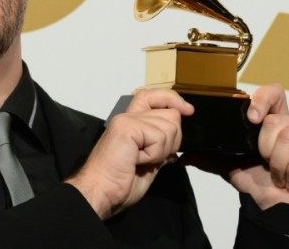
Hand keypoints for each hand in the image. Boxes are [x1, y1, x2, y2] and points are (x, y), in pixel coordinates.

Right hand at [66, 88, 193, 219]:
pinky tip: (136, 161)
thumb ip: (159, 149)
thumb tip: (174, 146)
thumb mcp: (148, 164)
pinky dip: (154, 154)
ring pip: (169, 126)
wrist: (100, 193)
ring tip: (141, 160)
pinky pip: (158, 137)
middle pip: (171, 114)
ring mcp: (127, 120)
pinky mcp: (127, 127)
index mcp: (131, 123)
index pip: (154, 96)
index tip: (187, 110)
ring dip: (161, 150)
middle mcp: (128, 117)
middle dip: (172, 140)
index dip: (173, 99)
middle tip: (152, 157)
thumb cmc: (117, 183)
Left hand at [184, 84, 288, 209]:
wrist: (280, 211)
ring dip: (279, 164)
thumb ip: (210, 156)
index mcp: (274, 121)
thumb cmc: (262, 185)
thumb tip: (185, 154)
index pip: (273, 92)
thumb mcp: (231, 167)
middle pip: (276, 121)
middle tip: (267, 164)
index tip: (251, 118)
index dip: (263, 99)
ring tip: (281, 175)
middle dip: (265, 148)